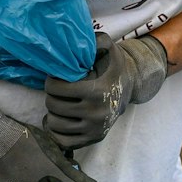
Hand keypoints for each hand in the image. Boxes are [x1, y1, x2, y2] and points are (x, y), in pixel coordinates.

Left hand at [43, 33, 169, 151]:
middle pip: (53, 106)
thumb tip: (79, 41)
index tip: (55, 79)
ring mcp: (95, 128)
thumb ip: (96, 40)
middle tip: (58, 92)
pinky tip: (61, 121)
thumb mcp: (108, 48)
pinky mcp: (94, 139)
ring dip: (53, 113)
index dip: (51, 81)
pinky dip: (56, 132)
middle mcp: (96, 112)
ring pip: (55, 124)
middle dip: (51, 96)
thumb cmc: (113, 66)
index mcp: (97, 91)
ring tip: (59, 105)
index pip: (56, 88)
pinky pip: (63, 141)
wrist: (131, 87)